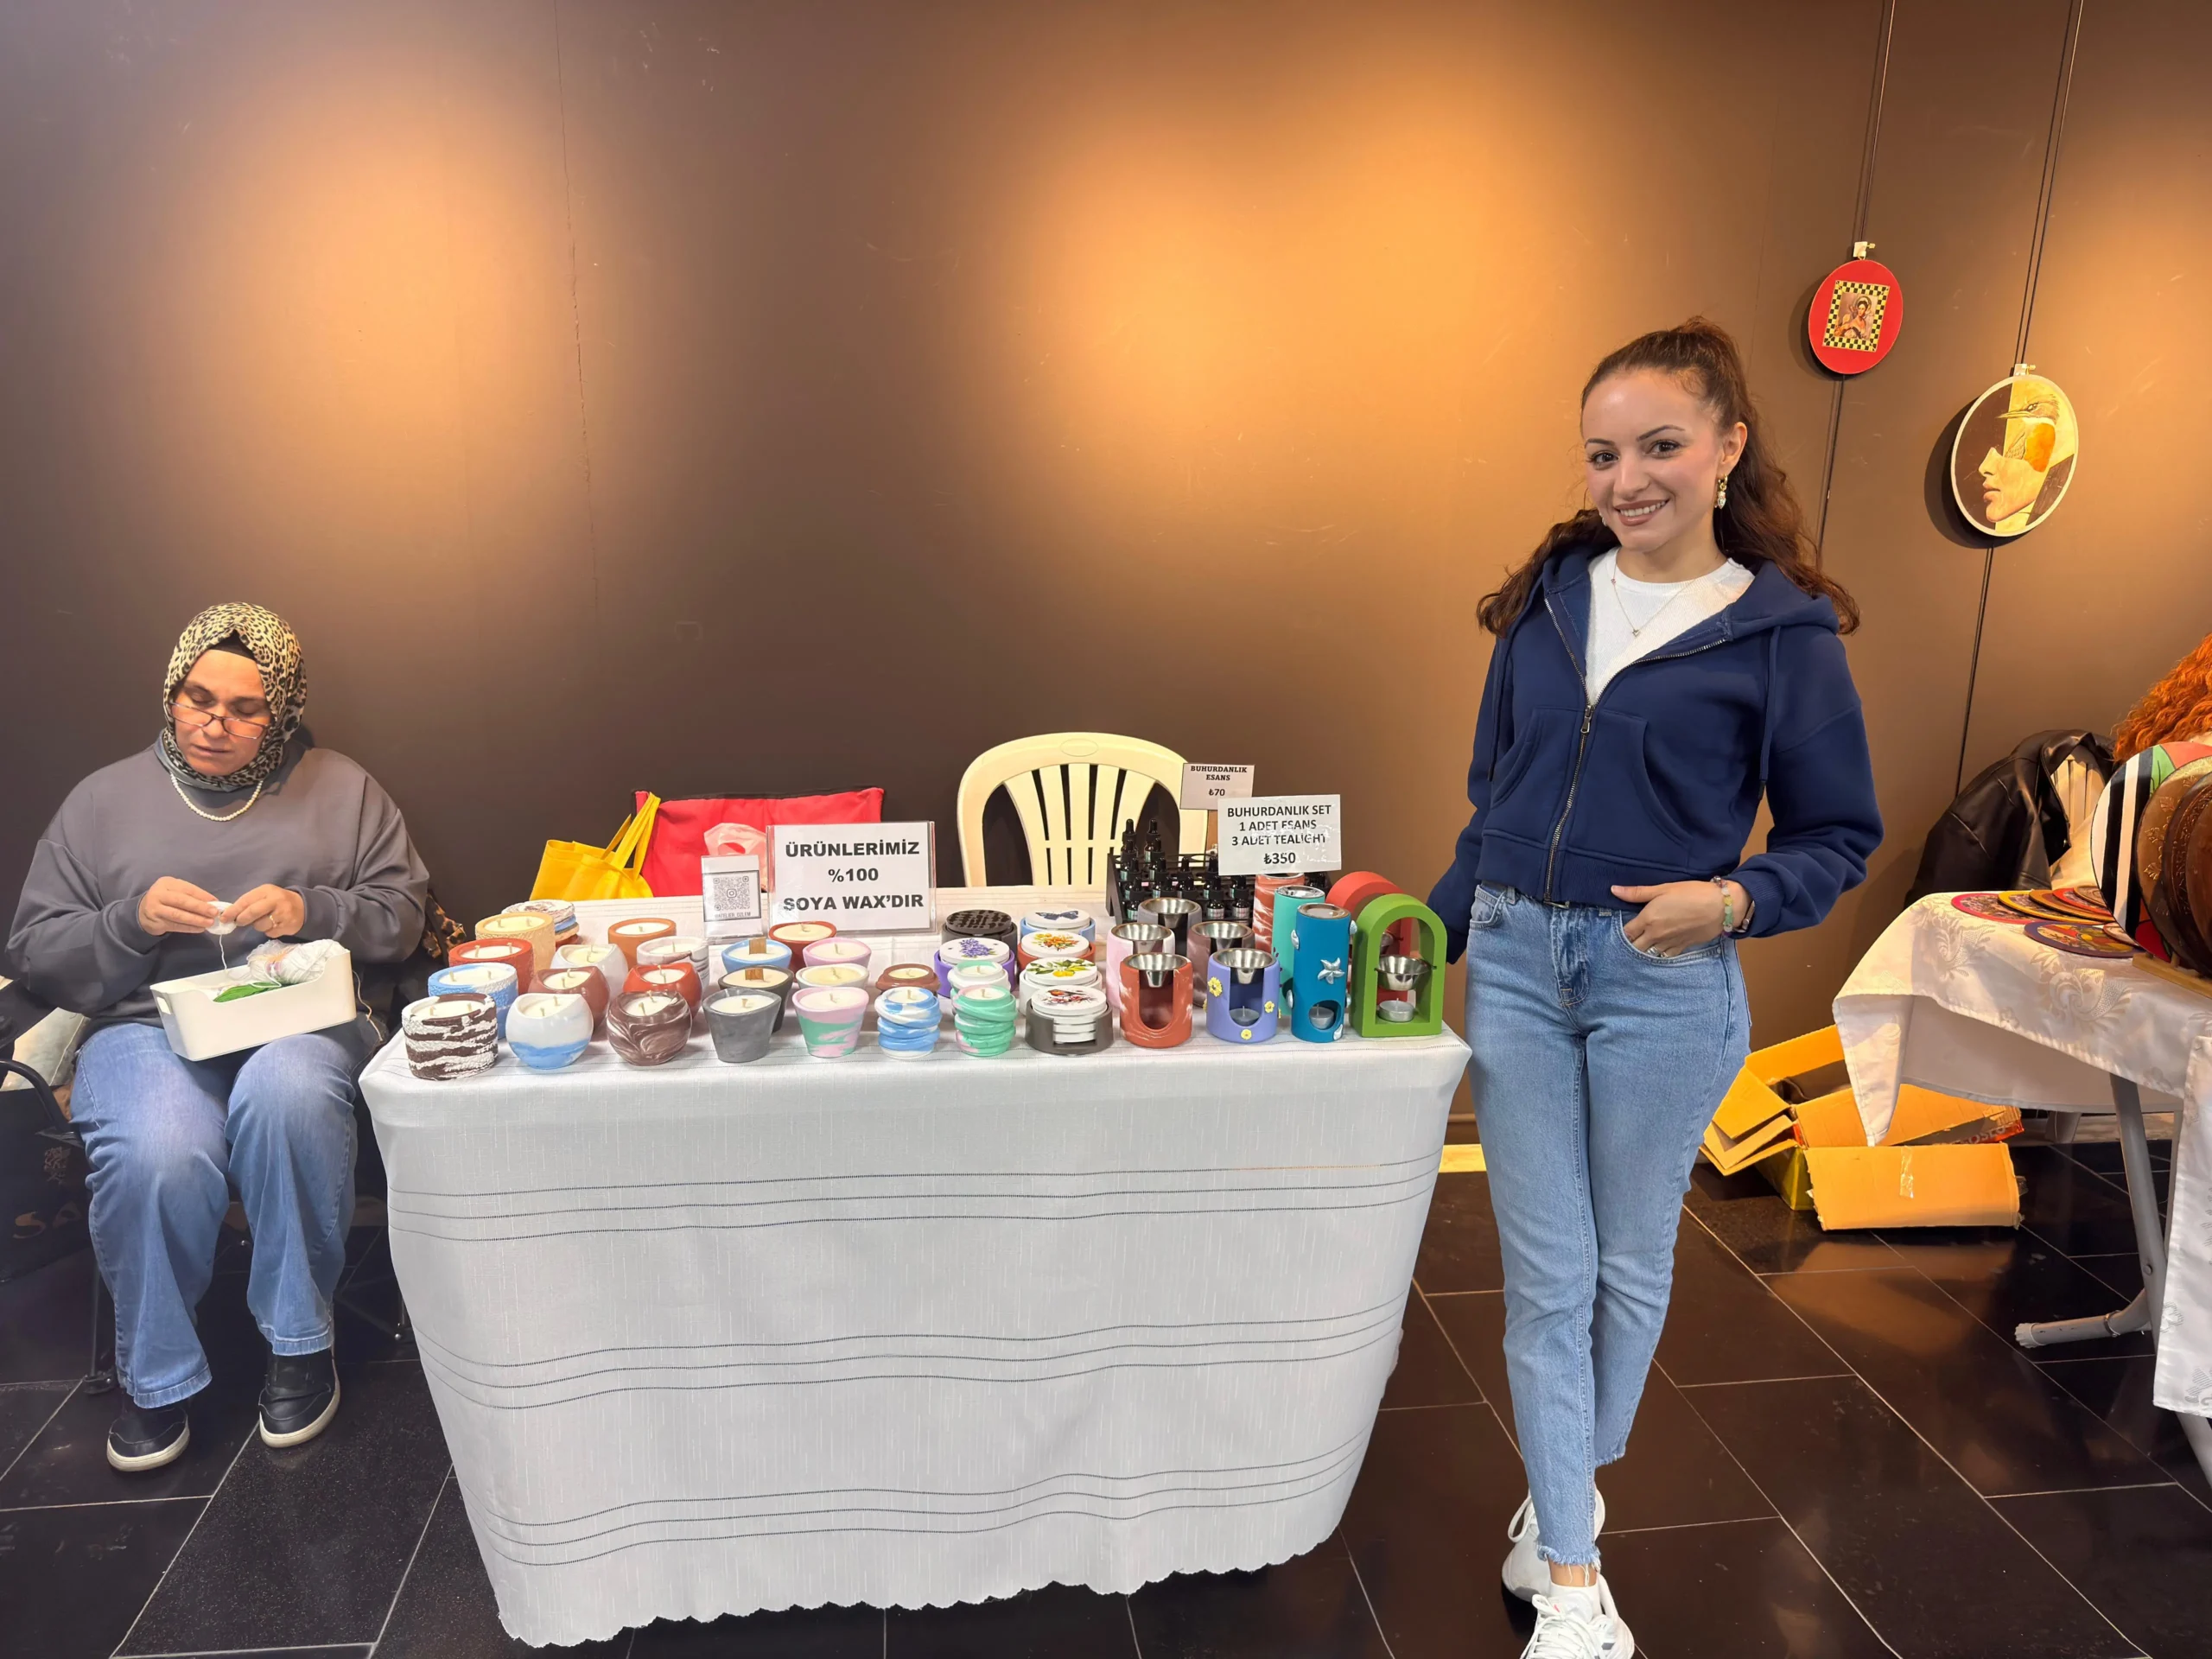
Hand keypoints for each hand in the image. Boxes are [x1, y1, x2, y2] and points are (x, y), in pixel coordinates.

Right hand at [138, 877, 222, 936]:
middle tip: (214, 913)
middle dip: (200, 907)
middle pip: (182, 901)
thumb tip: (213, 902)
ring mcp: (155, 908)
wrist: (143, 911)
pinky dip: (189, 928)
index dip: (202, 896)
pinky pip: (175, 925)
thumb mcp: (176, 891)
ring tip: (209, 923)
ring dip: (196, 919)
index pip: (187, 889)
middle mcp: (159, 894)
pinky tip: (199, 929)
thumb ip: (191, 895)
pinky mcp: (155, 922)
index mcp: (166, 883)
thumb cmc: (166, 899)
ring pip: (178, 915)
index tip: (216, 902)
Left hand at [227, 884, 306, 938]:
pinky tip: (274, 925)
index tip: (224, 918)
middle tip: (238, 922)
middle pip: (252, 912)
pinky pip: (269, 933)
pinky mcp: (287, 926)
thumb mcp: (265, 895)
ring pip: (260, 925)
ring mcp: (282, 914)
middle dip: (242, 919)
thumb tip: (230, 915)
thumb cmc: (277, 901)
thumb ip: (249, 902)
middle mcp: (276, 901)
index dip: (233, 910)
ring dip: (257, 926)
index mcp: (267, 891)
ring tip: (263, 921)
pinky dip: (268, 931)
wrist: (303, 907)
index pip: (246, 900)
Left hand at [1611, 880, 1742, 957]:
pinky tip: (1659, 949)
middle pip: (1635, 947)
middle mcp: (1656, 935)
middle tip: (1632, 938)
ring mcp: (1669, 943)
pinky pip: (1665, 956)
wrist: (1721, 906)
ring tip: (1644, 944)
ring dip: (1645, 950)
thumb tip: (1614, 890)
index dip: (1623, 931)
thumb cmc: (1692, 893)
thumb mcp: (1663, 888)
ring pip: (1649, 954)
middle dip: (1631, 944)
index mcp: (1648, 919)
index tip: (1623, 928)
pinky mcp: (1682, 947)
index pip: (1627, 932)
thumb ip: (1637, 892)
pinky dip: (1660, 954)